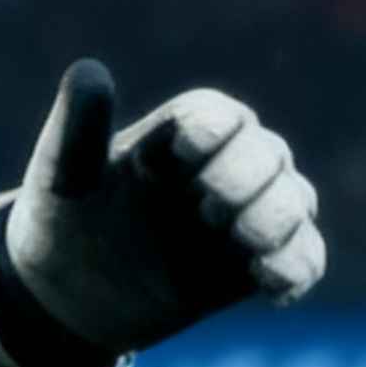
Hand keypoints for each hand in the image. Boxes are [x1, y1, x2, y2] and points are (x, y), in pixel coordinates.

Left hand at [0, 61, 322, 358]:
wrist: (68, 296)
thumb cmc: (64, 221)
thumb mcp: (62, 176)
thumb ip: (78, 127)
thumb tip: (87, 70)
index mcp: (183, 132)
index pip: (220, 117)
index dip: (212, 132)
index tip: (175, 157)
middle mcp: (224, 166)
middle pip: (268, 155)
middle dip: (249, 177)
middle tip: (216, 208)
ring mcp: (246, 215)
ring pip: (295, 202)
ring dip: (278, 219)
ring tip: (246, 240)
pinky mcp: (257, 265)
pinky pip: (303, 259)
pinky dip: (297, 268)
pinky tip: (272, 289)